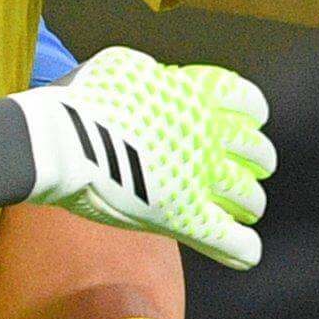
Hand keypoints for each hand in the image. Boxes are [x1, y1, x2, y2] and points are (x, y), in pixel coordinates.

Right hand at [23, 48, 274, 269]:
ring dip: (248, 204)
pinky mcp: (186, 218)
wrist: (59, 140)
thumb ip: (156, 78)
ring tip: (238, 210)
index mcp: (196, 96)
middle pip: (259, 154)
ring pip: (251, 199)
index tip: (243, 122)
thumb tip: (162, 86)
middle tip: (241, 170)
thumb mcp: (125, 67)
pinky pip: (234, 242)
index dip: (249, 115)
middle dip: (256, 162)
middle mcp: (208, 137)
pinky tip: (241, 251)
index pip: (248, 103)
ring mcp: (200, 179)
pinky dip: (242, 249)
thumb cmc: (81, 99)